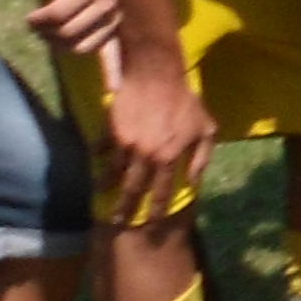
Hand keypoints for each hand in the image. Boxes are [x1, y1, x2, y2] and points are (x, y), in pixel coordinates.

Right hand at [100, 55, 214, 227]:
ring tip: (101, 197)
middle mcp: (146, 156)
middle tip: (117, 222)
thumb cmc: (186, 102)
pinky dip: (99, 156)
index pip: (161, 191)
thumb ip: (200, 159)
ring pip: (114, 173)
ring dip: (107, 187)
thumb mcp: (205, 130)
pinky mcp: (113, 132)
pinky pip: (104, 149)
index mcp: (169, 158)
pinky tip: (96, 160)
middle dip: (125, 208)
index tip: (151, 224)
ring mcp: (127, 145)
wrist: (157, 76)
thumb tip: (193, 183)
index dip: (156, 210)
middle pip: (133, 189)